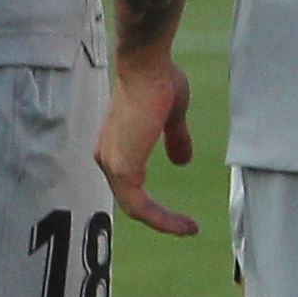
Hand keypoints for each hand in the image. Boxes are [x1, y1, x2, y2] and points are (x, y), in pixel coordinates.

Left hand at [101, 52, 199, 238]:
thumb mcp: (172, 117)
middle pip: (132, 202)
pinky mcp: (123, 168)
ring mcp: (113, 164)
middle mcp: (107, 158)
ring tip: (190, 229)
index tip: (179, 214)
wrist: (148, 66)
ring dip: (164, 223)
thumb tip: (182, 161)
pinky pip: (141, 206)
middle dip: (160, 219)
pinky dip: (162, 219)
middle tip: (186, 228)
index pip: (132, 186)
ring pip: (136, 208)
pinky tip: (184, 223)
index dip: (155, 204)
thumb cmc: (159, 81)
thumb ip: (175, 139)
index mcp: (116, 147)